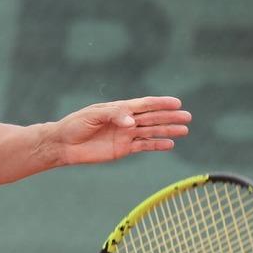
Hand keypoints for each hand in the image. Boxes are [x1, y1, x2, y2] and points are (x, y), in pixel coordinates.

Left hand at [53, 96, 190, 164]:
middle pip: (151, 118)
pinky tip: (170, 144)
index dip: (160, 103)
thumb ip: (114, 116)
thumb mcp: (93, 115)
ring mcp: (125, 135)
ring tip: (184, 130)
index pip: (144, 104)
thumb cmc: (76, 125)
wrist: (64, 144)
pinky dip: (156, 145)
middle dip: (169, 117)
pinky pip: (143, 146)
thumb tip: (132, 122)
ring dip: (167, 131)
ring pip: (151, 132)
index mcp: (119, 109)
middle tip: (187, 117)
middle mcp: (125, 121)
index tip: (176, 102)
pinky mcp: (122, 149)